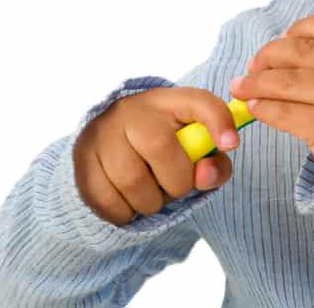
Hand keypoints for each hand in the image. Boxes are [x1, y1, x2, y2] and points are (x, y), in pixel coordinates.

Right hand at [73, 87, 238, 225]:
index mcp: (170, 102)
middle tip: (175, 187)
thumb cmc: (165, 150)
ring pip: (131, 180)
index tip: (231, 144)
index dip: (218, 122)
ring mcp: (103, 132)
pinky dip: (124, 212)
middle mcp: (134, 109)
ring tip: (152, 195)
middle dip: (177, 181)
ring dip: (150, 202)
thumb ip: (213, 164)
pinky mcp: (81, 158)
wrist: (112, 146)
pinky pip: (105, 199)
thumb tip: (205, 174)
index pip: (199, 101)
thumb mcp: (195, 152)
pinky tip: (129, 202)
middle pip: (160, 147)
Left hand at [230, 12, 313, 175]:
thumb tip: (299, 51)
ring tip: (241, 87)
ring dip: (255, 83)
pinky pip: (283, 112)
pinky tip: (255, 109)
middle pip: (298, 51)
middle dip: (267, 57)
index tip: (285, 39)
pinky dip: (263, 108)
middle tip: (252, 67)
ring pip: (284, 80)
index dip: (299, 30)